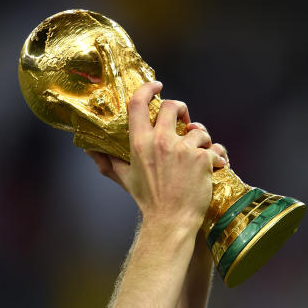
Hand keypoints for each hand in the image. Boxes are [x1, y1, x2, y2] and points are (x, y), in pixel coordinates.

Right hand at [84, 81, 228, 237]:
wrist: (171, 221)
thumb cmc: (148, 200)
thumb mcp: (125, 178)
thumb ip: (107, 162)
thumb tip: (90, 151)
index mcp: (140, 143)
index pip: (138, 104)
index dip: (148, 89)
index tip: (157, 86)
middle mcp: (161, 141)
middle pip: (172, 106)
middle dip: (181, 109)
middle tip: (184, 120)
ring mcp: (183, 149)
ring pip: (198, 129)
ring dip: (202, 138)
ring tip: (200, 152)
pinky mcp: (202, 158)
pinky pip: (215, 148)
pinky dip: (217, 157)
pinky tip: (215, 166)